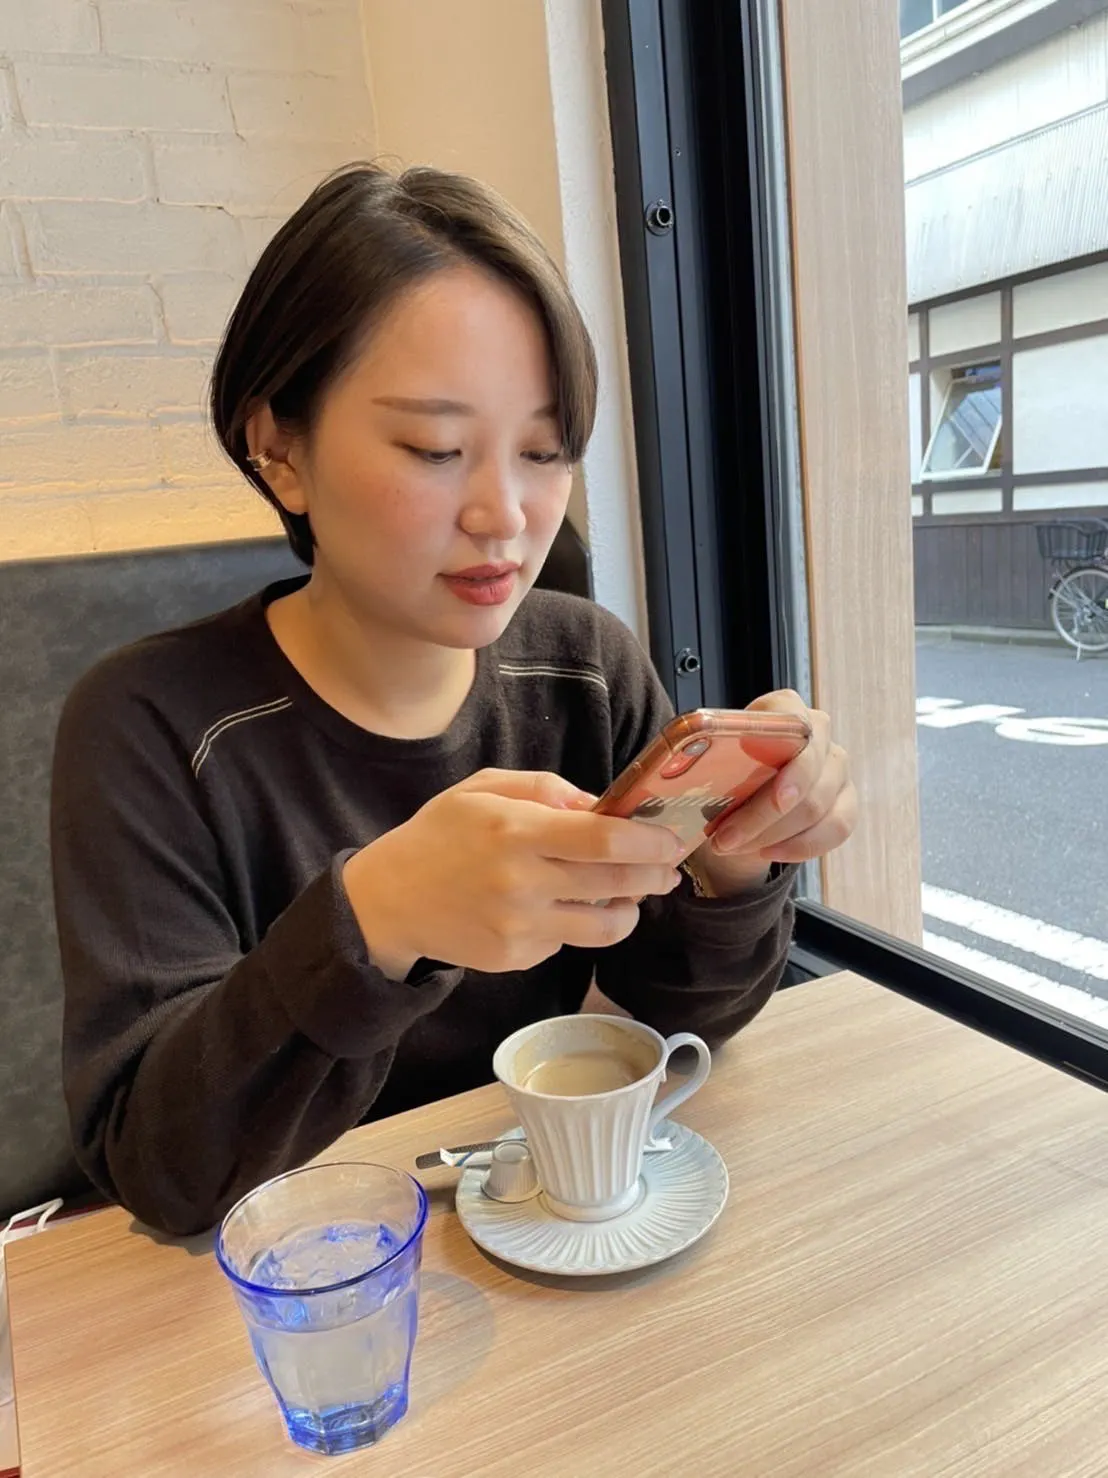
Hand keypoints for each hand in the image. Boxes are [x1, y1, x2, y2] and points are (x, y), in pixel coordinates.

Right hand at [343, 769, 685, 978]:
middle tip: (667, 868)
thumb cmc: (440, 835)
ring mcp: (519, 928)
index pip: (604, 839)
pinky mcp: (515, 958)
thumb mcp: (484, 788)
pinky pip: (568, 941)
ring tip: (627, 894)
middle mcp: (521, 883)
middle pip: (616, 884)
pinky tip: (560, 906)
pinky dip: (577, 923)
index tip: (672, 839)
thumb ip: (548, 790)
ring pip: (605, 927)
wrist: (388, 901)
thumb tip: (604, 806)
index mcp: (515, 832)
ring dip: (629, 910)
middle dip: (654, 876)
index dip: (649, 841)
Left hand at [693, 690, 856, 896]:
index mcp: (784, 709)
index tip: (775, 795)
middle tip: (724, 839)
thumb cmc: (726, 771)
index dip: (788, 758)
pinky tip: (769, 851)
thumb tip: (683, 773)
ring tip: (732, 847)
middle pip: (807, 774)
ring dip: (772, 835)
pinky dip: (800, 847)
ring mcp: (837, 768)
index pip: (796, 724)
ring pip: (818, 807)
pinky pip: (837, 829)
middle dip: (763, 815)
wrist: (743, 798)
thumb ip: (705, 758)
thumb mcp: (710, 759)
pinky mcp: (846, 801)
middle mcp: (819, 734)